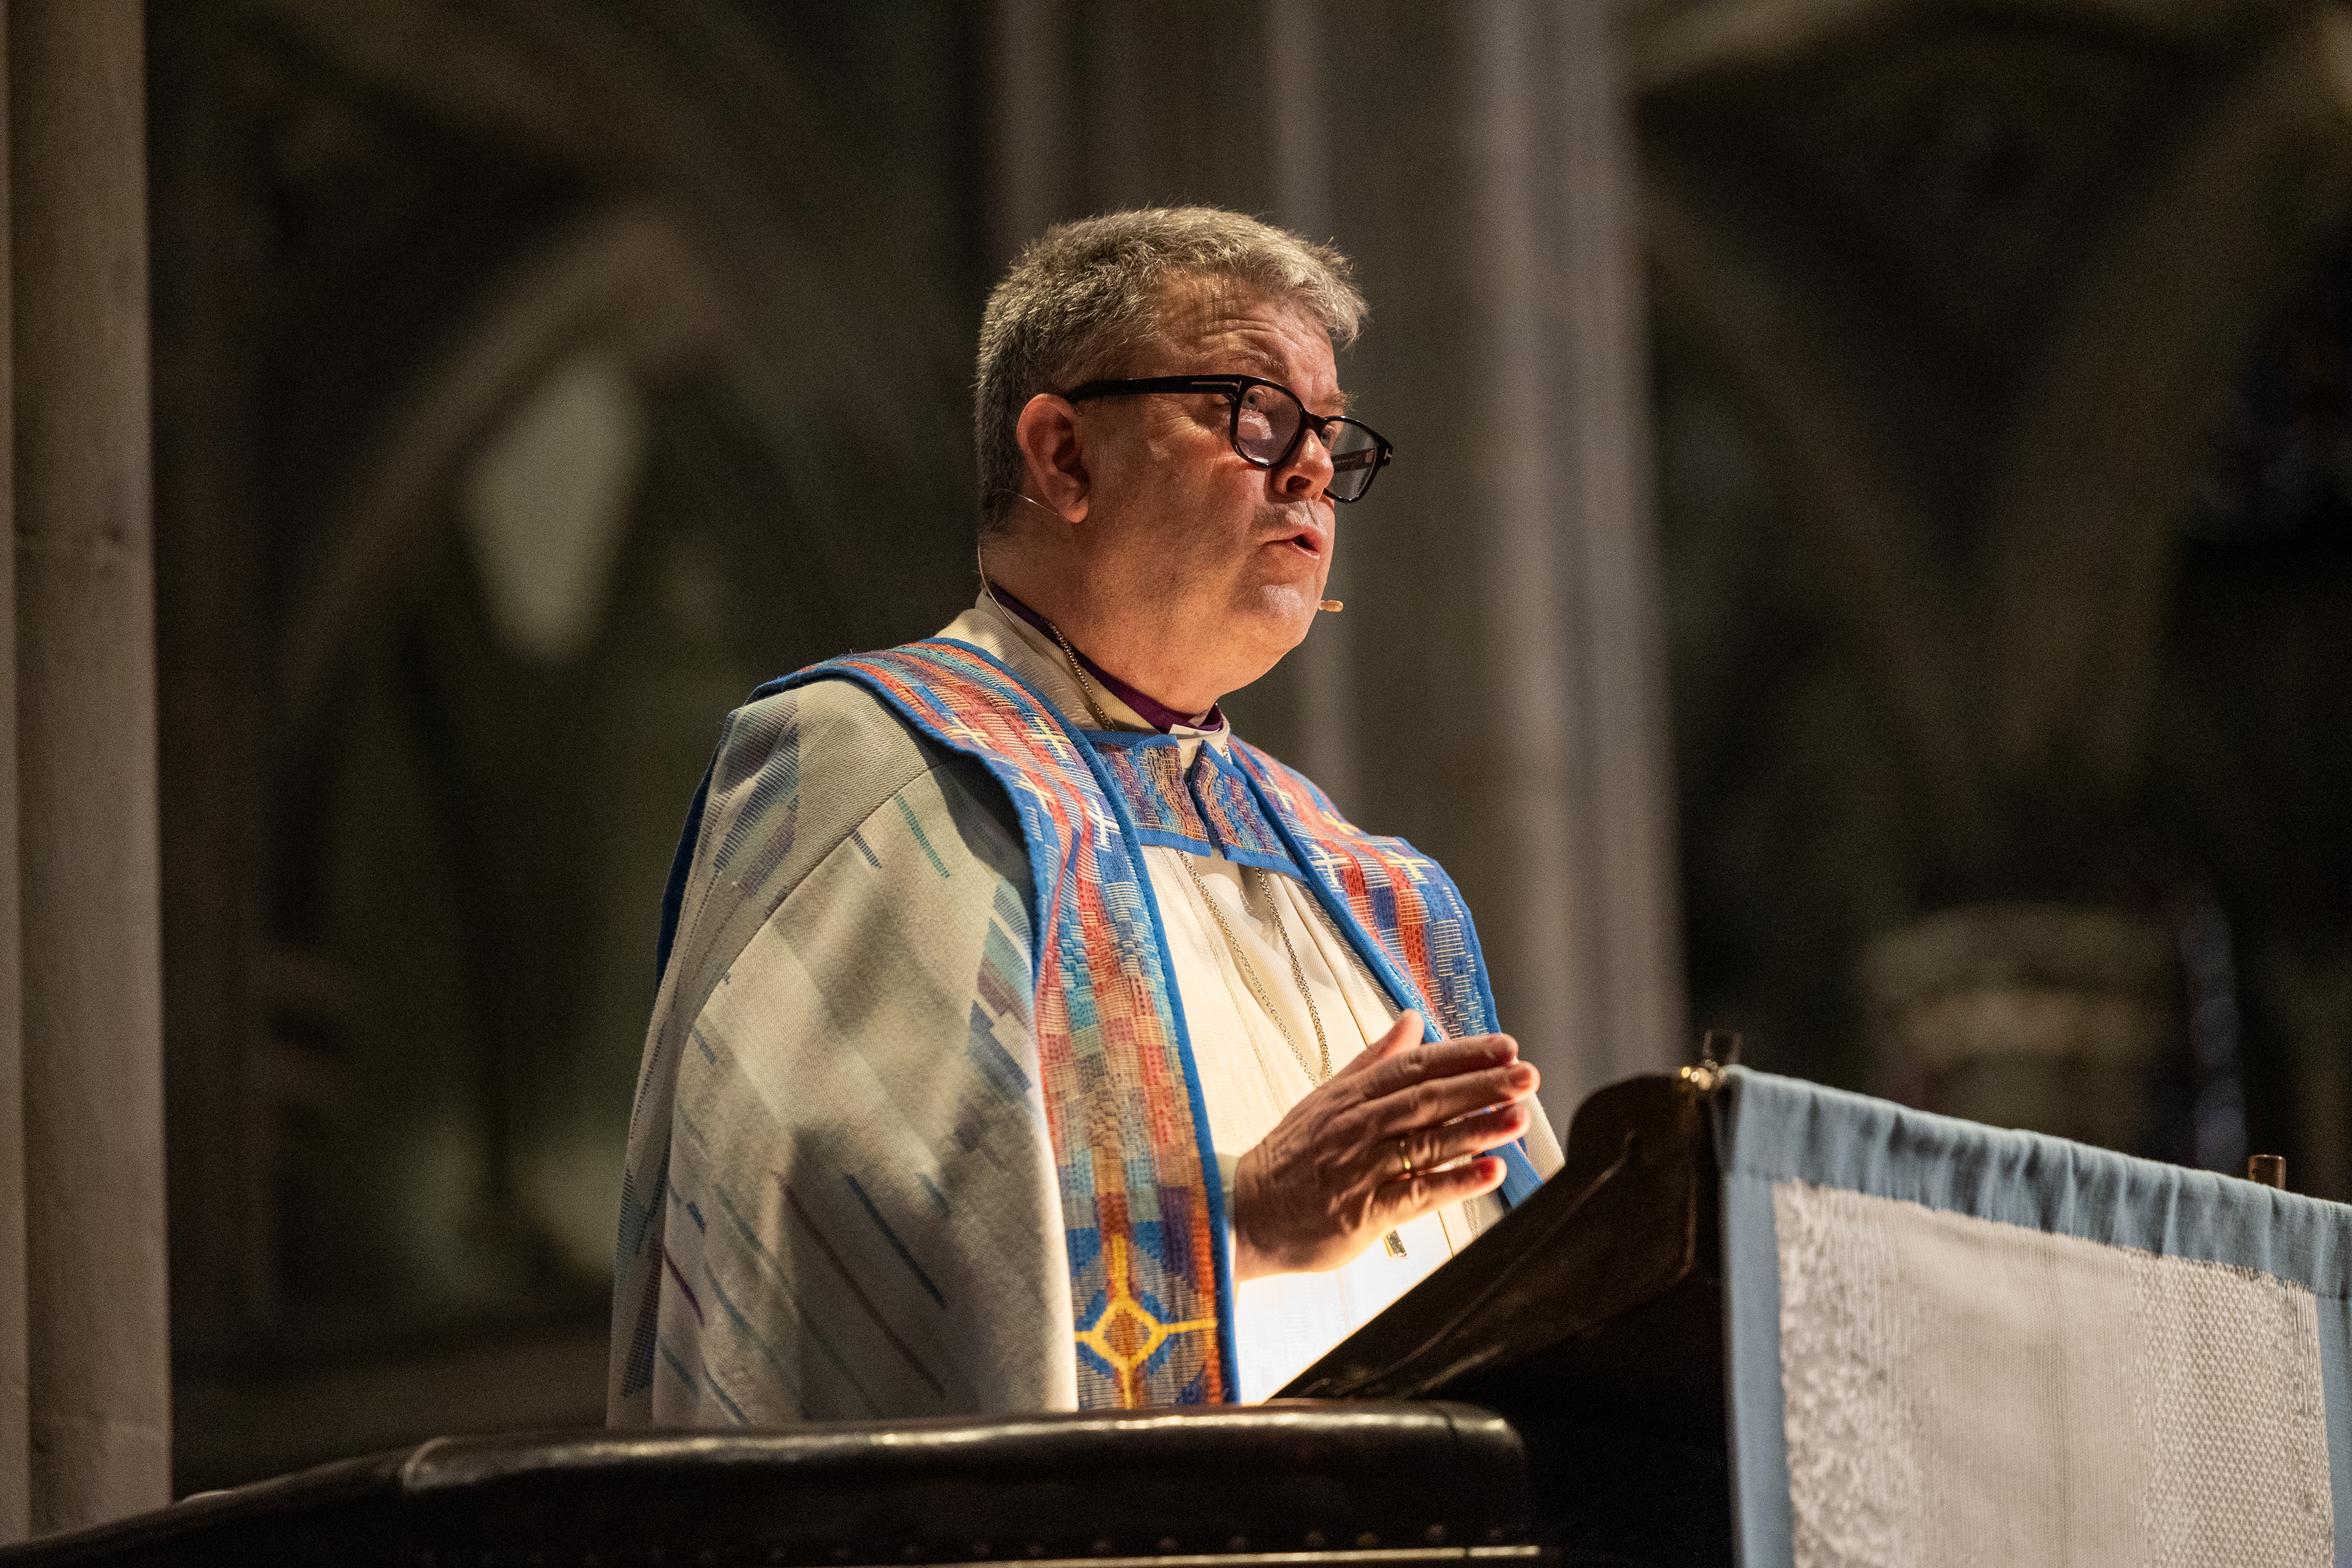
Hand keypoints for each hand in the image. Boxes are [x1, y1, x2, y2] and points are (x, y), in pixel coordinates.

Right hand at [1229, 1010, 1537, 1280]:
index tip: (1505, 1046)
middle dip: (1482, 1086)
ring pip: (1426, 1143)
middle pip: (1428, 1099)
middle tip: (1526, 1076)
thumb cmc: (1289, 1157)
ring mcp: (1360, 1169)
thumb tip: (1412, 1021)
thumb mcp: (1326, 1097)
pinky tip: (1490, 1172)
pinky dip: (1455, 1182)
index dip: (1464, 1055)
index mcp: (1351, 1096)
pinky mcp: (1363, 1213)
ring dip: (1478, 1129)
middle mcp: (1357, 1127)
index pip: (1416, 1066)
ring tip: (1518, 1118)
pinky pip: (1417, 1194)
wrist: (1242, 1210)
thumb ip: (1373, 1060)